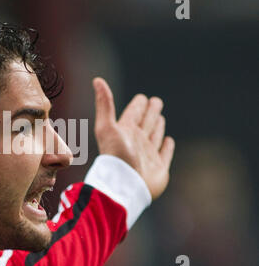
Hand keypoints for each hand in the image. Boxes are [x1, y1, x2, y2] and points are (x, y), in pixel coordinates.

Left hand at [93, 77, 174, 199]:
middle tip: (156, 101)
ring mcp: (148, 155)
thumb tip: (97, 80)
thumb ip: (104, 104)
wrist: (124, 185)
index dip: (138, 106)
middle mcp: (136, 142)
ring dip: (157, 127)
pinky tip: (168, 141)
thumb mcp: (106, 126)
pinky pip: (164, 154)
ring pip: (154, 137)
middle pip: (145, 122)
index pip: (133, 114)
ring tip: (159, 117)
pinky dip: (167, 147)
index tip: (142, 97)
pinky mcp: (158, 168)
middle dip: (150, 112)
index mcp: (125, 131)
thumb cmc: (115, 156)